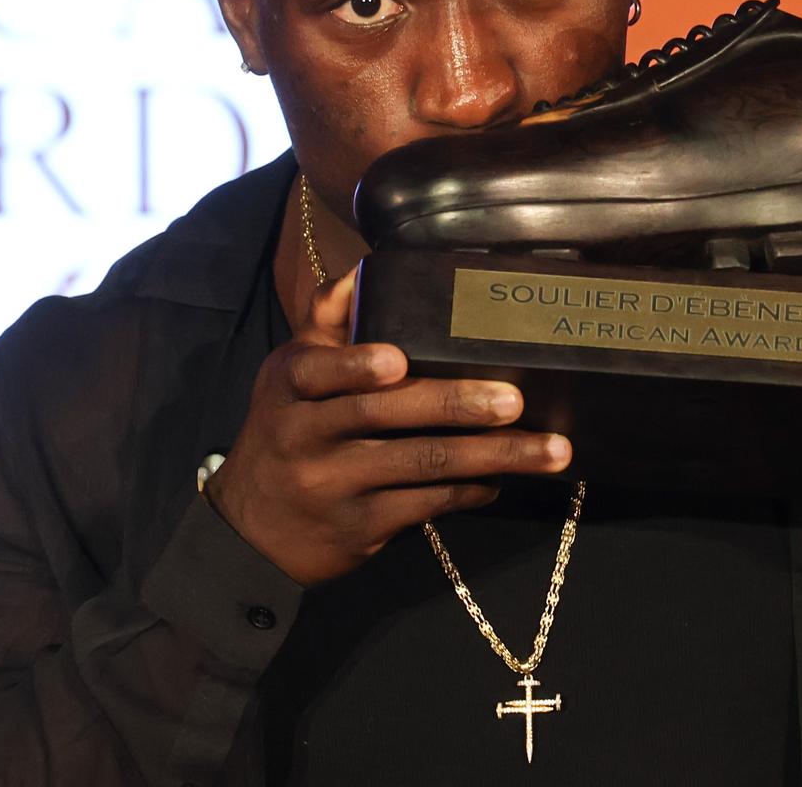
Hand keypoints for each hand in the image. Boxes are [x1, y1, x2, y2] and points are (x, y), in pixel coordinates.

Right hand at [204, 269, 572, 586]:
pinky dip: (470, 490)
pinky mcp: (359, 528)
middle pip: (384, 416)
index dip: (357, 365)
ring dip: (491, 456)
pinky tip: (502, 480)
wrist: (251, 530)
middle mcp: (305, 434)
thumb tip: (363, 271)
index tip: (399, 361)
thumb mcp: (289, 376)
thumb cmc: (285, 433)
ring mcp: (332, 485)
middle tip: (515, 400)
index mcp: (290, 386)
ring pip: (420, 465)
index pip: (319, 371)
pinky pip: (425, 505)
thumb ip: (326, 324)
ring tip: (550, 449)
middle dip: (455, 406)